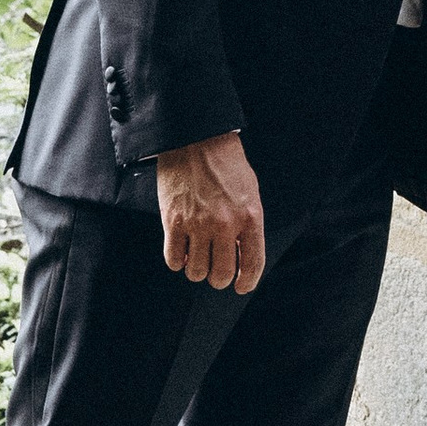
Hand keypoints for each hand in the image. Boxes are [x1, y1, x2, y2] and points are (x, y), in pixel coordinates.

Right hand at [154, 131, 266, 291]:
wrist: (197, 139)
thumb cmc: (226, 164)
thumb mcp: (250, 193)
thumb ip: (248, 225)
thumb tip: (240, 254)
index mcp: (250, 217)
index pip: (252, 265)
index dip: (246, 282)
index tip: (240, 285)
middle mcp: (225, 225)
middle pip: (221, 274)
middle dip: (218, 278)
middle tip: (215, 269)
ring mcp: (198, 224)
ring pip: (196, 272)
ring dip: (196, 270)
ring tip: (197, 257)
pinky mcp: (173, 222)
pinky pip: (173, 259)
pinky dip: (177, 261)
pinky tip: (181, 250)